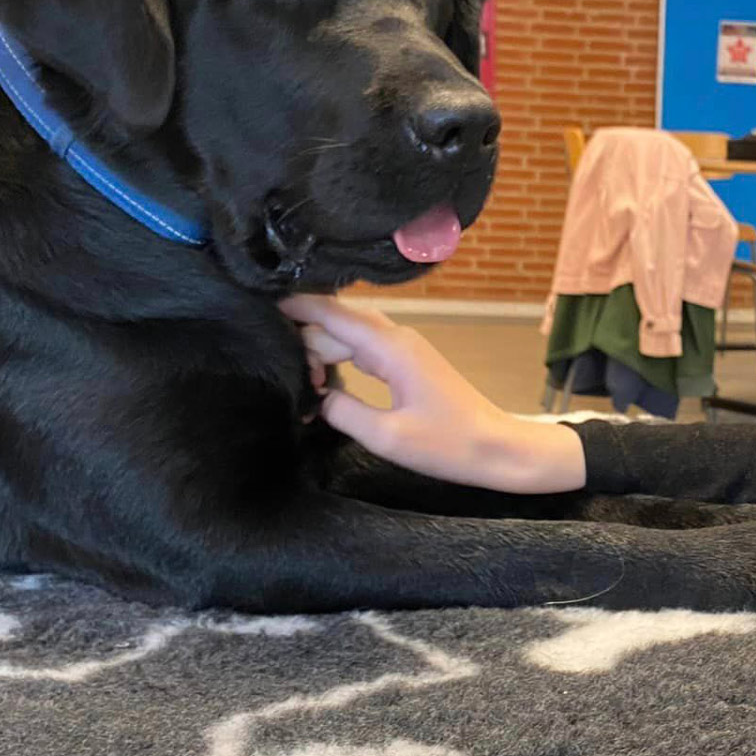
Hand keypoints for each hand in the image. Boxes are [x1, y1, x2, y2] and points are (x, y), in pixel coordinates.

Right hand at [280, 295, 586, 494]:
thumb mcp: (385, 436)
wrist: (498, 448)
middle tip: (278, 373)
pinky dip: (340, 358)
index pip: (331, 312)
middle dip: (302, 337)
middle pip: (336, 321)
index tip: (257, 307)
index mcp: (389, 347)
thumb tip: (312, 396)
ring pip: (349, 334)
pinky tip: (323, 379)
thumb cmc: (447, 444)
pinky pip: (364, 348)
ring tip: (297, 380)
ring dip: (320, 349)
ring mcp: (404, 348)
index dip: (294, 306)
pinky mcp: (408, 362)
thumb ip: (341, 411)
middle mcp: (396, 337)